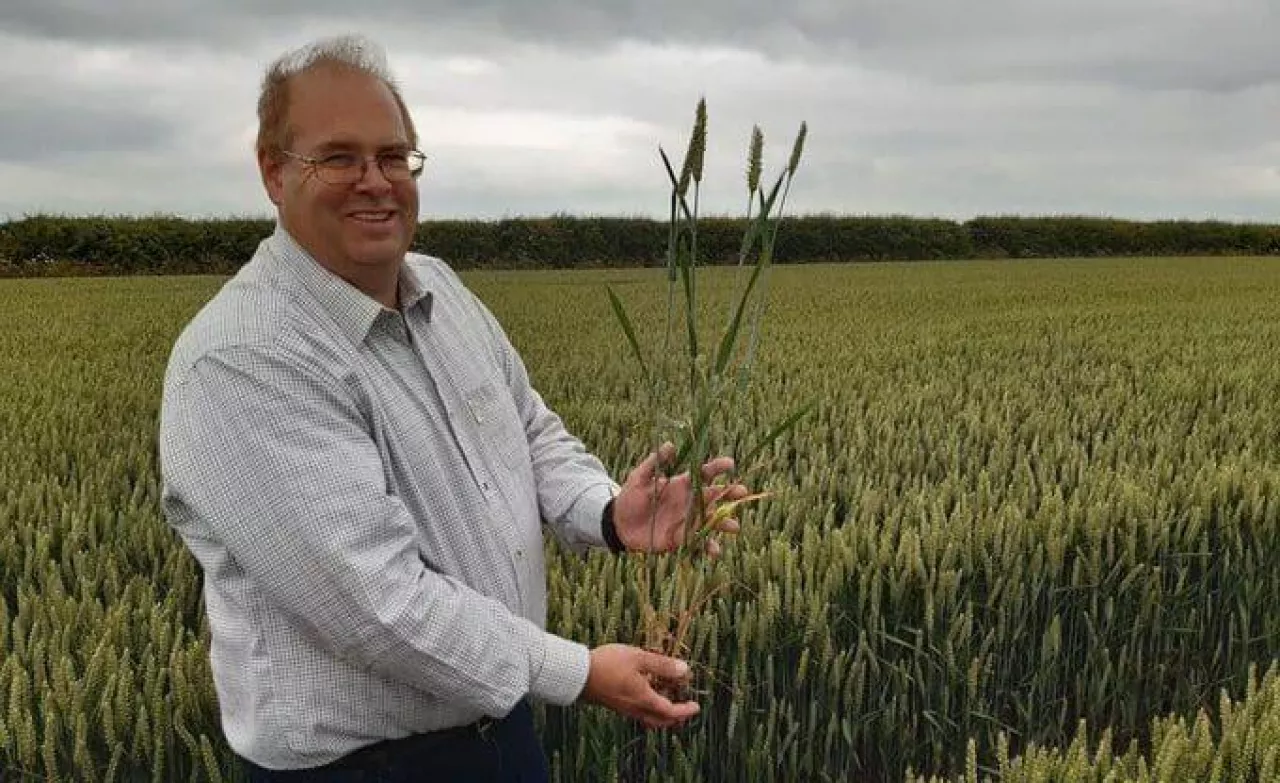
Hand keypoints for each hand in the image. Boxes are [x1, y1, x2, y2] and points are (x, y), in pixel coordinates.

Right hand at [579, 644, 698, 728]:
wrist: (577, 675)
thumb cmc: (607, 664)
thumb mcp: (638, 658)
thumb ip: (662, 665)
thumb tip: (685, 670)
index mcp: (644, 699)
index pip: (670, 711)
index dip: (685, 710)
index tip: (696, 706)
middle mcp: (635, 708)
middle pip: (660, 721)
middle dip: (675, 718)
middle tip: (685, 710)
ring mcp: (623, 708)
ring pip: (648, 718)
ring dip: (661, 714)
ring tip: (667, 702)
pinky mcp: (614, 704)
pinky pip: (637, 712)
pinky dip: (648, 708)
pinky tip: (646, 694)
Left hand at [612, 441, 754, 555]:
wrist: (620, 524)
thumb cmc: (630, 497)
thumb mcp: (639, 477)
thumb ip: (654, 462)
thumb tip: (670, 445)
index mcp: (682, 484)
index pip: (704, 474)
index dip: (717, 467)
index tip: (730, 464)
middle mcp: (689, 502)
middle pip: (715, 496)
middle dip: (730, 494)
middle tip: (742, 492)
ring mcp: (688, 521)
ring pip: (712, 521)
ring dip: (725, 523)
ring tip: (734, 527)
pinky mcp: (682, 539)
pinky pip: (699, 543)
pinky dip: (709, 547)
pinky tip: (715, 550)